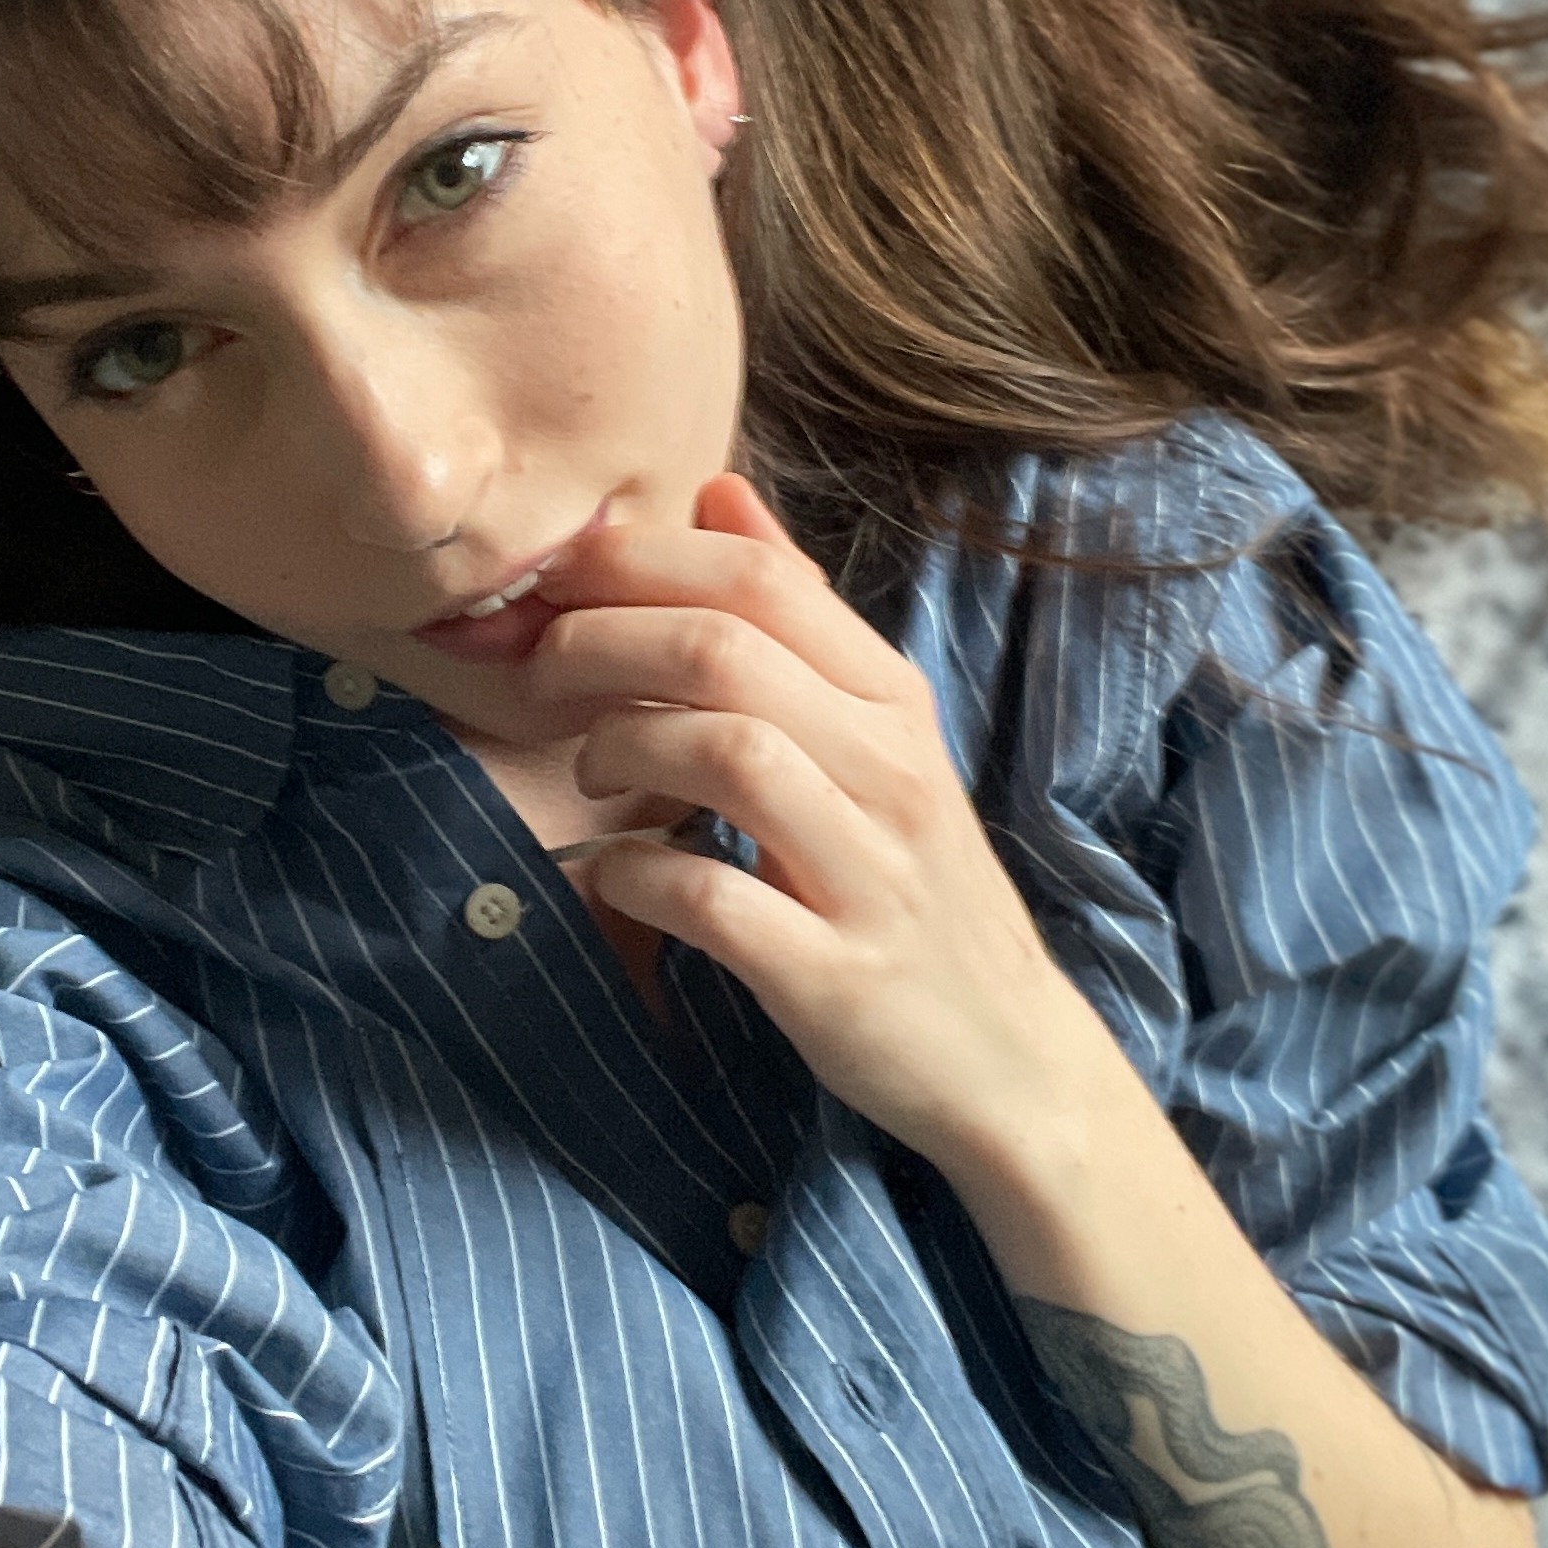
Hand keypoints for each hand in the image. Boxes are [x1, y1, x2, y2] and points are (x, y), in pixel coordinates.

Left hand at [525, 474, 1107, 1179]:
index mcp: (892, 700)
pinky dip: (635, 873)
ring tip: (588, 771)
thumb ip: (798, 618)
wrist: (1008, 1054)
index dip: (638, 563)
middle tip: (539, 675)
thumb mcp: (876, 737)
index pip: (759, 581)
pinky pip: (711, 895)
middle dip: (601, 642)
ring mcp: (867, 872)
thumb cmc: (912, 885)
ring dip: (622, 744)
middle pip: (725, 650)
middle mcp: (889, 770)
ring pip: (726, 751)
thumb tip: (718, 493)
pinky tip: (613, 873)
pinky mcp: (833, 973)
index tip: (558, 584)